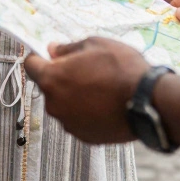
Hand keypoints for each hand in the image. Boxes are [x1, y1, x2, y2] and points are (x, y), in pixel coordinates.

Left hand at [24, 38, 149, 144]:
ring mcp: (68, 123)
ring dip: (74, 95)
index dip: (39, 57)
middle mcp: (54, 104)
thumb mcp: (95, 44)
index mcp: (52, 78)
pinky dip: (86, 111)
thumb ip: (68, 48)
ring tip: (101, 87)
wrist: (149, 102)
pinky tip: (105, 103)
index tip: (51, 55)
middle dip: (62, 77)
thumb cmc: (122, 69)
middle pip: (48, 86)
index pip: (30, 65)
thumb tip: (53, 50)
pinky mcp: (84, 136)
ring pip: (64, 103)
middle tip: (86, 69)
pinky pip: (78, 118)